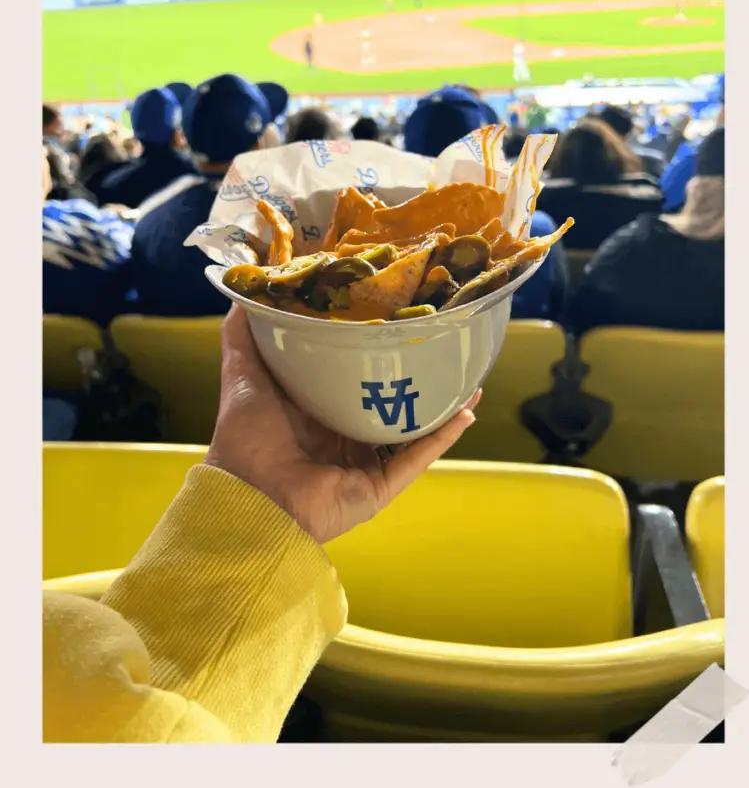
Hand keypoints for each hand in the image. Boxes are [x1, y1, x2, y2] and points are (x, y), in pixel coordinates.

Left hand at [206, 305, 478, 543]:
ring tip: (467, 376)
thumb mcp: (243, 374)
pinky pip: (418, 457)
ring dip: (441, 404)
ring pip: (413, 427)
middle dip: (416, 376)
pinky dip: (443, 435)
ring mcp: (365, 461)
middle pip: (389, 399)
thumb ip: (244, 333)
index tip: (395, 317)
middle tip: (439, 342)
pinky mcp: (380, 485)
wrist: (249, 496)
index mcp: (316, 408)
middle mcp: (344, 434)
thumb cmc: (244, 438)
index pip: (353, 373)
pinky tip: (465, 410)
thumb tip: (246, 290)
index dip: (374, 349)